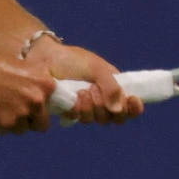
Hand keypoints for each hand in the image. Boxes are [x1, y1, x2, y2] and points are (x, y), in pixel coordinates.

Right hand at [0, 43, 56, 133]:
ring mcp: (20, 115)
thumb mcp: (27, 67)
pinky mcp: (3, 125)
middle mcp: (36, 101)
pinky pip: (5, 131)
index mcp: (45, 85)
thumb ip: (43, 81)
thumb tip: (58, 93)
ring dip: (14, 123)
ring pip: (22, 129)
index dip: (53, 110)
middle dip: (32, 121)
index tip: (47, 111)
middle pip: (42, 125)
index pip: (63, 107)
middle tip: (19, 111)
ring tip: (2, 107)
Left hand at [26, 39, 143, 125]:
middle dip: (106, 105)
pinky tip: (72, 97)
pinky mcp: (71, 112)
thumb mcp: (97, 68)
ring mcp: (87, 107)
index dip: (133, 108)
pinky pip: (79, 119)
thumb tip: (118, 110)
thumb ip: (110, 87)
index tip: (133, 100)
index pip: (130, 106)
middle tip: (94, 89)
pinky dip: (78, 110)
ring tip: (81, 91)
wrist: (45, 59)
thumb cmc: (73, 60)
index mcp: (113, 87)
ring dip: (91, 106)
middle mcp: (102, 100)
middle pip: (115, 117)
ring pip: (98, 119)